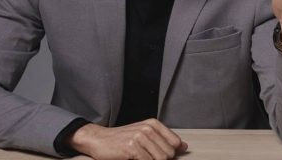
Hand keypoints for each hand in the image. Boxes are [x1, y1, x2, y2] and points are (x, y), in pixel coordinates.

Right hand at [68, 119, 187, 159]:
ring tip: (141, 158)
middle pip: (169, 153)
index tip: (164, 156)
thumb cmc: (121, 139)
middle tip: (147, 157)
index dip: (171, 153)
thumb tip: (183, 146)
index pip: (175, 142)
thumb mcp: (144, 134)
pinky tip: (134, 159)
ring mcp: (140, 137)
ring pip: (160, 159)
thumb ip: (163, 139)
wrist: (98, 140)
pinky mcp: (132, 147)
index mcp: (153, 124)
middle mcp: (148, 128)